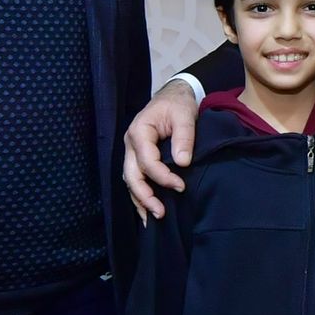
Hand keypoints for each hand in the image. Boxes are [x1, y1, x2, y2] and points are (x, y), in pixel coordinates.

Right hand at [122, 82, 198, 219]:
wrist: (174, 96)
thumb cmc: (178, 104)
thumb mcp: (185, 115)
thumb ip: (184, 137)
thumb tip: (183, 162)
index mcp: (139, 131)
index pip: (146, 161)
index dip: (162, 177)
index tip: (181, 187)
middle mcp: (130, 144)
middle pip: (131, 175)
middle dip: (144, 196)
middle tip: (161, 213)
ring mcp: (132, 152)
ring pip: (130, 180)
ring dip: (140, 200)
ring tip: (154, 218)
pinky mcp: (137, 158)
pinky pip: (135, 179)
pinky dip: (140, 195)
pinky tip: (148, 211)